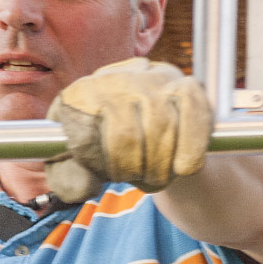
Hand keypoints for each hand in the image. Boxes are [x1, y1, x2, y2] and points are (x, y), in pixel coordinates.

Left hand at [44, 58, 213, 202]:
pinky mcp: (186, 85)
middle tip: (133, 179)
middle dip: (131, 169)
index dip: (99, 164)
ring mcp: (152, 78)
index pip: (85, 134)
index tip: (106, 175)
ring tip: (154, 178)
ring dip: (160, 166)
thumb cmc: (105, 144)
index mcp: (81, 94)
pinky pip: (193, 117)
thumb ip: (69, 174)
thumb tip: (83, 184)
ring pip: (160, 128)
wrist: (145, 121)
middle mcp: (116, 78)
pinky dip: (190, 149)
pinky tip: (182, 169)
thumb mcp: (76, 158)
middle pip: (126, 135)